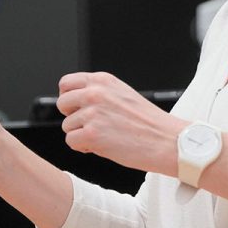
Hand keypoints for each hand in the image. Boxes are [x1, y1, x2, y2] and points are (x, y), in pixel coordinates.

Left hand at [56, 72, 186, 175]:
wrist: (166, 140)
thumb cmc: (147, 122)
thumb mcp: (122, 94)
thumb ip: (99, 92)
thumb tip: (75, 100)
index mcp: (103, 80)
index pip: (66, 83)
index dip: (69, 98)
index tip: (77, 108)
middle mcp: (95, 93)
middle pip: (62, 104)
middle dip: (72, 117)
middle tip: (90, 125)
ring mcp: (92, 113)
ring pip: (67, 126)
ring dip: (81, 134)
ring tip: (104, 136)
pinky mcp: (92, 134)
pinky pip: (71, 142)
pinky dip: (83, 148)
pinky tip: (102, 146)